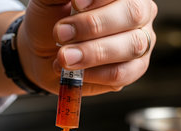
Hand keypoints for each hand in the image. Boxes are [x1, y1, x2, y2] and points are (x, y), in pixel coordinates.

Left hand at [18, 0, 157, 95]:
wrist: (41, 51)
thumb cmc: (51, 20)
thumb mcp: (50, 1)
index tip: (75, 4)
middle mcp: (139, 14)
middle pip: (133, 14)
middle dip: (94, 25)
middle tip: (61, 33)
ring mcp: (140, 43)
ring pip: (131, 46)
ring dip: (93, 53)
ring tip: (64, 57)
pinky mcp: (132, 70)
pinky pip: (121, 73)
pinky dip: (95, 74)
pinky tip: (76, 71)